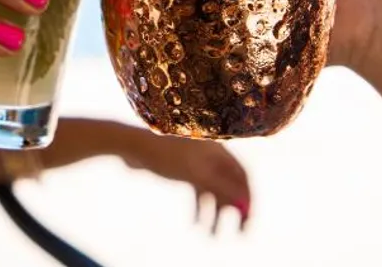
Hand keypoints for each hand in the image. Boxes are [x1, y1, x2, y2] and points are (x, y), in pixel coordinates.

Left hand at [123, 131, 250, 232]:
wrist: (133, 146)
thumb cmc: (165, 155)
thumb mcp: (196, 173)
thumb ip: (222, 186)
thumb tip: (244, 203)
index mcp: (218, 150)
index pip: (242, 175)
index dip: (247, 197)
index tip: (248, 219)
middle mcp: (210, 155)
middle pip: (229, 184)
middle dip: (234, 209)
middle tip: (239, 232)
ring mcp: (196, 163)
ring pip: (212, 191)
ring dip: (214, 212)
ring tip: (212, 234)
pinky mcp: (182, 170)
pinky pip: (197, 192)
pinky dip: (198, 207)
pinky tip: (195, 223)